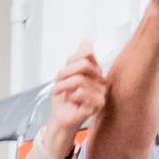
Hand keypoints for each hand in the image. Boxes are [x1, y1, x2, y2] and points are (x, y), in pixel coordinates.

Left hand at [42, 43, 105, 158]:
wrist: (60, 118)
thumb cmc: (64, 98)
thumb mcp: (66, 74)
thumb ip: (77, 58)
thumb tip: (87, 40)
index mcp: (95, 71)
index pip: (87, 55)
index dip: (71, 60)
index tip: (62, 71)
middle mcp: (101, 81)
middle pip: (85, 65)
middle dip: (66, 72)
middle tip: (57, 80)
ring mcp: (101, 93)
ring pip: (80, 80)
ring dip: (64, 85)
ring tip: (59, 91)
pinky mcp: (98, 105)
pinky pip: (82, 93)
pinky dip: (70, 96)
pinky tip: (70, 100)